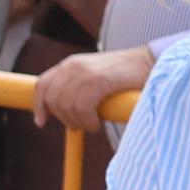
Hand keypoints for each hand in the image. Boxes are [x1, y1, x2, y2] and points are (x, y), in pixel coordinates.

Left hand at [33, 42, 153, 132]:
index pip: (42, 85)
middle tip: (80, 125)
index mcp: (69, 64)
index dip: (39, 105)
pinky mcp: (98, 80)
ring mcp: (84, 72)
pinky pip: (82, 108)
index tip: (41, 122)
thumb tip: (65, 112)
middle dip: (63, 118)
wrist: (150, 63)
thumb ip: (77, 88)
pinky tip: (96, 123)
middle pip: (53, 100)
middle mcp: (72, 66)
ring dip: (78, 121)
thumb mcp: (94, 77)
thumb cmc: (124, 76)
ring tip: (92, 124)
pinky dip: (87, 120)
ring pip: (67, 106)